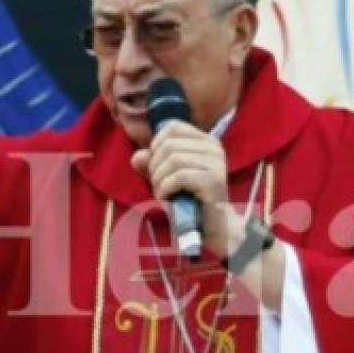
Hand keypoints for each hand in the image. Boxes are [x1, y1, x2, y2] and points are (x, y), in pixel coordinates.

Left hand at [131, 120, 235, 255]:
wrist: (212, 225)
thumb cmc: (189, 198)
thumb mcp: (166, 176)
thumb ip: (151, 163)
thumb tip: (137, 157)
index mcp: (206, 140)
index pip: (172, 127)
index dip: (156, 144)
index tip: (156, 165)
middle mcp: (214, 148)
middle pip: (169, 145)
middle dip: (154, 167)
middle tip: (158, 185)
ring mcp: (216, 163)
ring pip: (172, 160)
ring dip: (159, 181)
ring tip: (162, 194)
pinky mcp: (213, 181)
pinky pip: (179, 177)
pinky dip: (165, 189)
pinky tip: (167, 199)